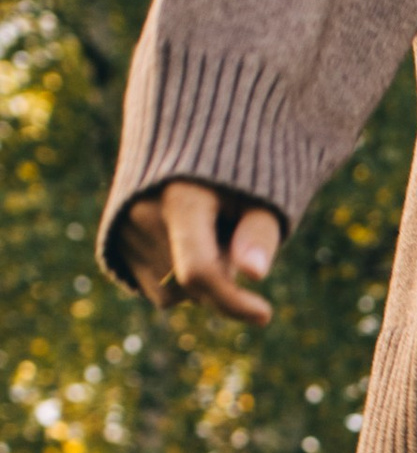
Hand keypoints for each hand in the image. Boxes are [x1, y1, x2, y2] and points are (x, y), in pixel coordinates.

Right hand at [119, 182, 282, 323]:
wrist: (180, 138)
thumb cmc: (232, 170)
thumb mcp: (256, 195)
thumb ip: (259, 232)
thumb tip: (255, 274)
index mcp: (180, 198)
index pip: (200, 271)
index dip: (233, 302)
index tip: (265, 314)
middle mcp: (142, 215)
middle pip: (192, 286)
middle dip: (223, 279)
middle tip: (233, 235)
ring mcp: (124, 230)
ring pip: (175, 294)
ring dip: (201, 280)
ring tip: (207, 232)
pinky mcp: (115, 243)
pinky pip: (157, 291)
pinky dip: (179, 280)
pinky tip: (186, 243)